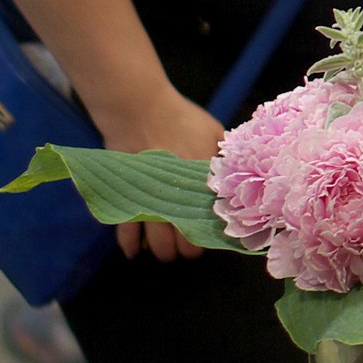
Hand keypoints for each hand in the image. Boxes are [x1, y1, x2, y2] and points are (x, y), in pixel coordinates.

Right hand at [94, 88, 224, 261]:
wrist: (139, 108)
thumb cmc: (179, 116)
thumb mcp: (212, 131)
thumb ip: (223, 155)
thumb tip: (236, 171)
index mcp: (203, 181)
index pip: (213, 219)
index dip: (216, 234)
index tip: (217, 239)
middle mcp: (179, 196)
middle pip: (186, 237)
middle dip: (189, 250)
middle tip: (190, 251)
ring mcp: (151, 199)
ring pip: (158, 240)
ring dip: (163, 252)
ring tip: (166, 254)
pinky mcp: (126, 197)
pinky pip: (126, 229)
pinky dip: (129, 244)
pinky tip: (135, 252)